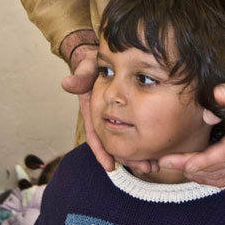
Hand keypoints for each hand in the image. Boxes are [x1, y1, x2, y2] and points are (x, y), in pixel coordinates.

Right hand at [60, 38, 158, 174]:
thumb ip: (81, 76)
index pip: (95, 134)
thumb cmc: (93, 62)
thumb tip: (67, 83)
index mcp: (92, 109)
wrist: (103, 56)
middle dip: (127, 158)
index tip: (110, 165)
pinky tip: (156, 153)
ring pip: (127, 140)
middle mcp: (104, 116)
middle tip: (144, 168)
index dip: (101, 150)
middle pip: (114, 142)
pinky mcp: (128, 112)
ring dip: (138, 155)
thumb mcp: (87, 66)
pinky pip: (136, 131)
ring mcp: (116, 115)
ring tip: (153, 166)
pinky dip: (144, 143)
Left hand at [159, 74, 224, 187]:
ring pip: (223, 178)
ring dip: (199, 176)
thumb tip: (216, 94)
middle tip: (166, 163)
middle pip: (220, 169)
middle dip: (191, 169)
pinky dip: (211, 179)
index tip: (184, 163)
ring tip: (176, 168)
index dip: (204, 161)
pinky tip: (196, 174)